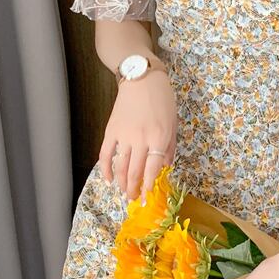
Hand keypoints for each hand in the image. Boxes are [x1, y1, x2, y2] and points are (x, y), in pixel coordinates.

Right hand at [100, 69, 177, 201]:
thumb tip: (165, 168)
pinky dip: (105, 169)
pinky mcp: (111, 130)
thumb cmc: (162, 99)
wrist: (141, 78)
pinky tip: (107, 180)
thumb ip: (169, 147)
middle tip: (133, 200)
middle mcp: (141, 139)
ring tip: (124, 193)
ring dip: (121, 183)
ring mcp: (124, 135)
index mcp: (159, 138)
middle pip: (135, 172)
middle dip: (133, 190)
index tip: (146, 198)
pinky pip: (106, 154)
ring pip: (120, 167)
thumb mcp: (173, 123)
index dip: (148, 186)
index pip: (152, 169)